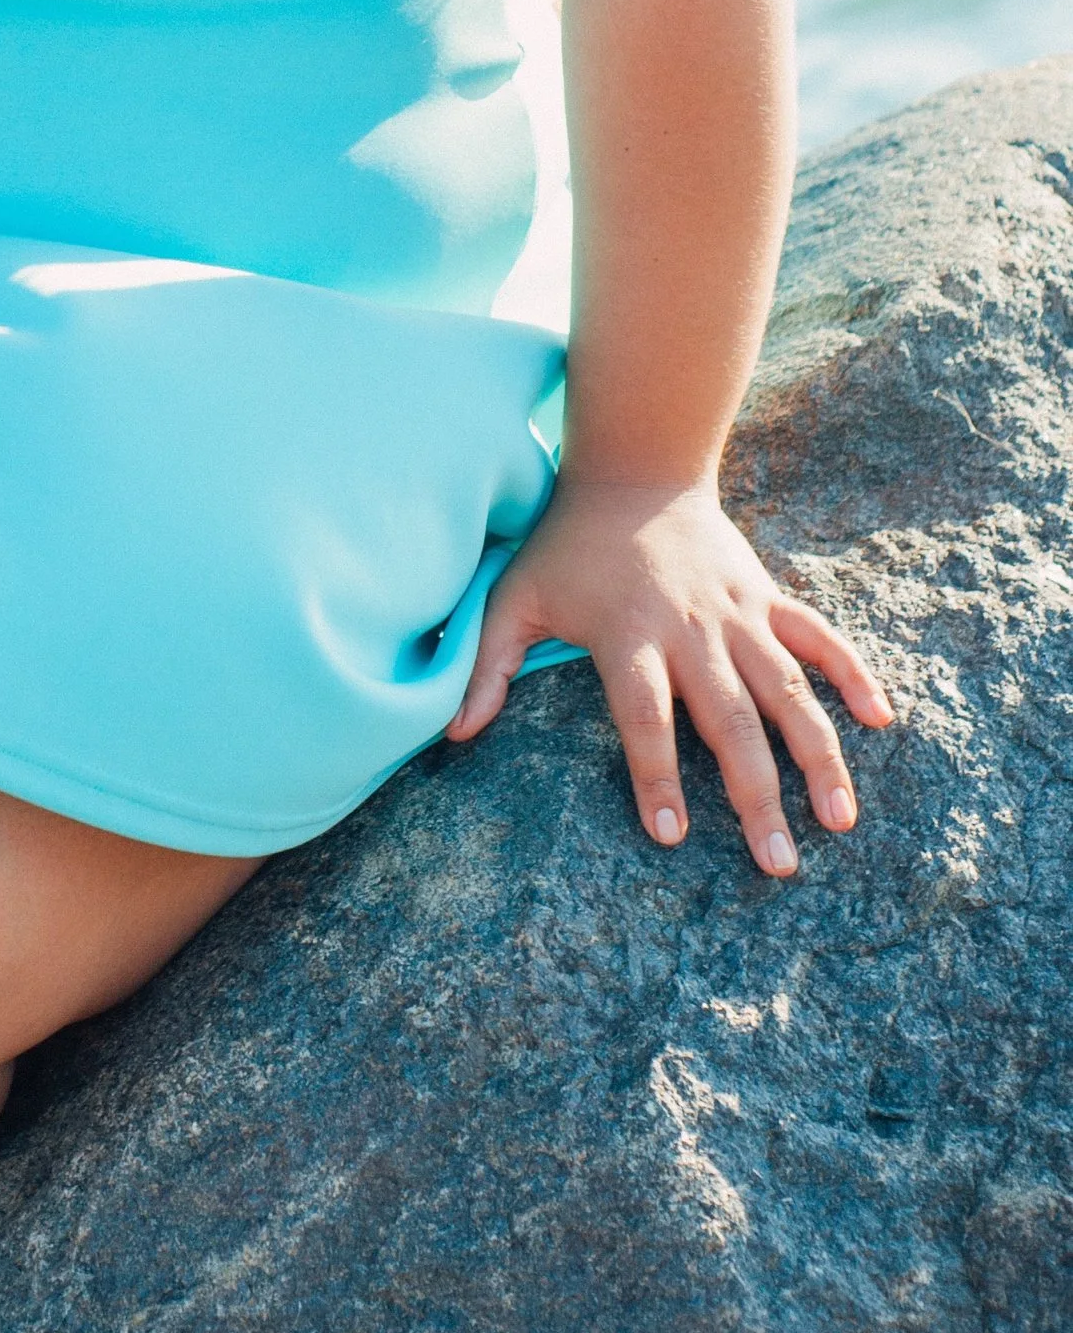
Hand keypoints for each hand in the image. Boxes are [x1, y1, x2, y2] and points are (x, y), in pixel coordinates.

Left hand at [445, 474, 892, 873]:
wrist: (634, 467)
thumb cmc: (567, 544)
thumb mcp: (513, 596)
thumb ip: (484, 665)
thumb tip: (451, 735)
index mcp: (629, 635)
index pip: (645, 716)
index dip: (656, 776)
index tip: (673, 835)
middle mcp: (691, 629)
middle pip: (730, 721)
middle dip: (756, 795)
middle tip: (778, 865)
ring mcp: (737, 613)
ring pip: (788, 691)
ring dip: (819, 755)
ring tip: (841, 820)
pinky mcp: (767, 596)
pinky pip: (820, 637)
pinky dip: (852, 673)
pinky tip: (881, 720)